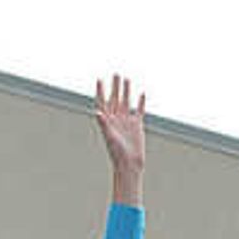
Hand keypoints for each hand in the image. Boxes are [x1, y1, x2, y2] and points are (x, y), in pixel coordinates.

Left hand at [91, 74, 147, 199]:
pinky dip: (140, 102)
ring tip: (126, 79)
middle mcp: (116, 119)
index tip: (100, 80)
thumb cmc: (117, 152)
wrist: (129, 164)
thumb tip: (97, 112)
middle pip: (115, 99)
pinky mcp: (137, 125)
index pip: (103, 102)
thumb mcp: (109, 136)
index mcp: (107, 121)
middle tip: (115, 73)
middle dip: (115, 87)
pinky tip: (142, 93)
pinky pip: (139, 110)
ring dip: (126, 91)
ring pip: (126, 102)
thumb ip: (103, 124)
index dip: (101, 91)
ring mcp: (126, 121)